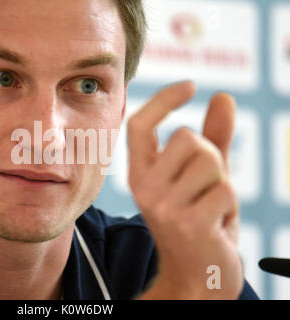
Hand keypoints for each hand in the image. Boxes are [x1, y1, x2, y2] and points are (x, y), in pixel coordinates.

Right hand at [128, 81, 242, 298]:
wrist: (196, 276)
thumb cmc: (199, 221)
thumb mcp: (203, 177)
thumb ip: (213, 137)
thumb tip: (222, 97)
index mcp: (140, 174)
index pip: (139, 126)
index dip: (163, 100)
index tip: (190, 86)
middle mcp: (143, 188)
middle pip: (187, 137)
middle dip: (210, 156)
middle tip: (204, 187)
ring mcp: (162, 206)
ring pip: (209, 160)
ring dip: (221, 182)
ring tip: (210, 207)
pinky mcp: (187, 223)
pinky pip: (226, 189)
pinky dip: (230, 204)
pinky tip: (216, 224)